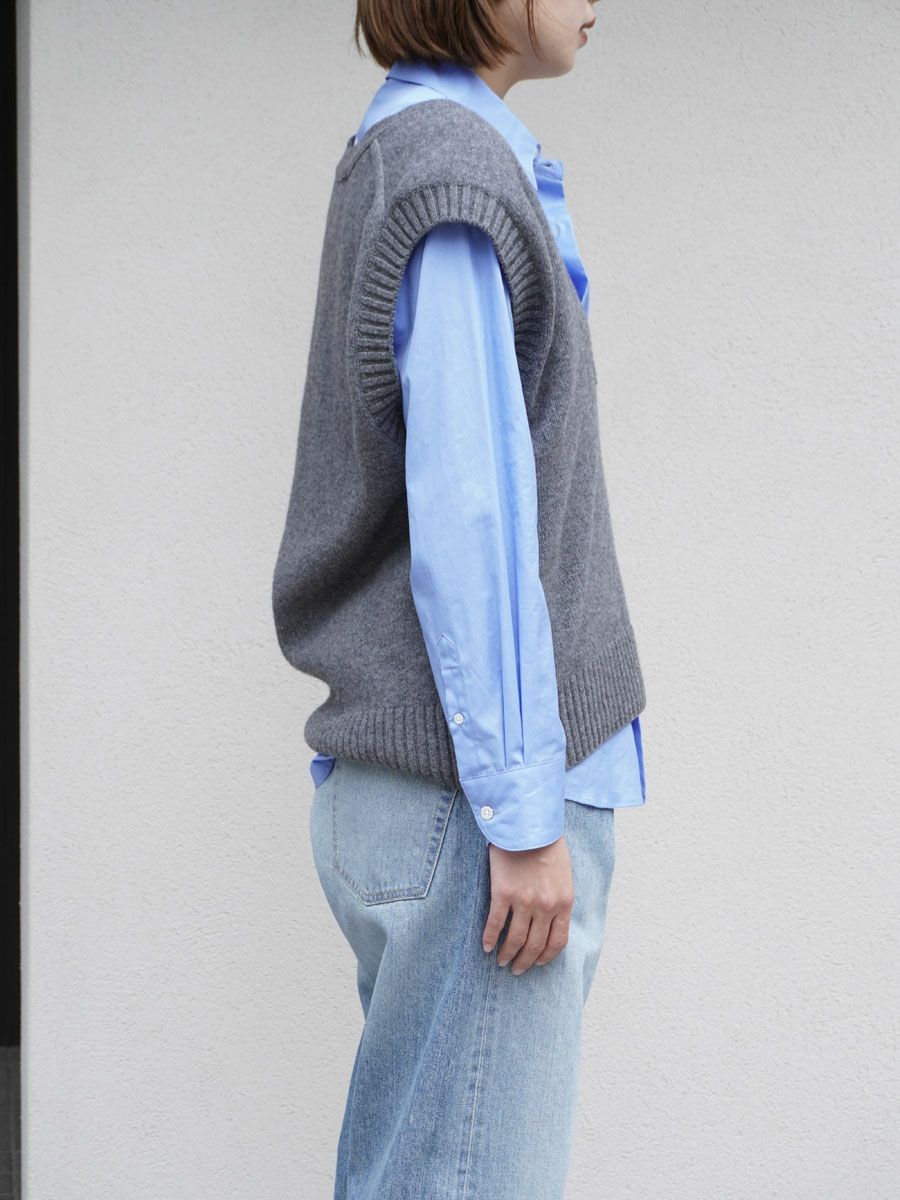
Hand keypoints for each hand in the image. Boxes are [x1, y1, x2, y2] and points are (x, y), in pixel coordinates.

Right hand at [482, 835, 573, 973]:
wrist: (528, 823)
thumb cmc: (547, 844)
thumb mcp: (565, 874)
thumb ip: (559, 898)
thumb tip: (551, 919)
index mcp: (564, 902)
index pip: (558, 941)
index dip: (546, 956)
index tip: (537, 963)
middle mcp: (545, 906)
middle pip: (535, 945)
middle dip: (525, 961)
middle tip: (516, 969)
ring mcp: (524, 901)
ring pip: (515, 939)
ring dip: (507, 954)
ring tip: (501, 960)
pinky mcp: (503, 893)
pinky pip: (495, 923)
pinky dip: (490, 938)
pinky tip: (486, 946)